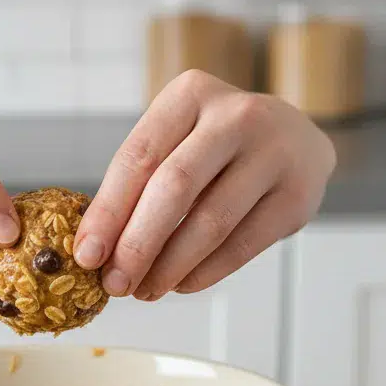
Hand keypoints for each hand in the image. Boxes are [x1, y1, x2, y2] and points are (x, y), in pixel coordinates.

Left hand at [74, 70, 335, 298]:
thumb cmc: (217, 148)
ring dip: (170, 267)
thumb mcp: (178, 142)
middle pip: (175, 187)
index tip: (86, 255)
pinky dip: (205, 272)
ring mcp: (273, 153)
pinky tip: (181, 285)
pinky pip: (242, 245)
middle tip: (115, 284)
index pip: (139, 157)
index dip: (108, 212)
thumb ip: (140, 184)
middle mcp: (236, 116)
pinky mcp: (297, 196)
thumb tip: (96, 250)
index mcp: (190, 94)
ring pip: (210, 222)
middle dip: (137, 244)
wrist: (299, 141)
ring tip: (145, 291)